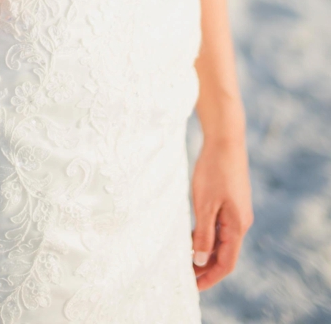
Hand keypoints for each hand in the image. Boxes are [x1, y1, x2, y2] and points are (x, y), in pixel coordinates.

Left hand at [190, 136, 252, 290]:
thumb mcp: (204, 204)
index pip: (226, 263)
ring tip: (185, 260)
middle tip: (185, 276)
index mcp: (237, 226)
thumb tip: (200, 261)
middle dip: (206, 267)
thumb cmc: (214, 170)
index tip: (193, 287)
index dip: (210, 277)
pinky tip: (192, 236)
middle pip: (224, 254)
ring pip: (221, 240)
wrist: (225, 139)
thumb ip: (204, 234)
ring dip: (205, 252)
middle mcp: (241, 222)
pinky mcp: (231, 202)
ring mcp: (237, 212)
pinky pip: (220, 226)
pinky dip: (207, 235)